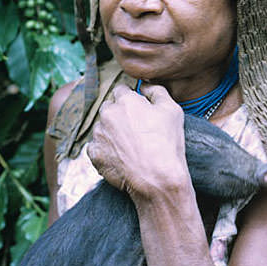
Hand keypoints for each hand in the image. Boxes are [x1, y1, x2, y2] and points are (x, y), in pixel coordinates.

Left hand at [87, 83, 190, 199]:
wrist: (158, 180)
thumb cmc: (167, 144)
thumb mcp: (172, 110)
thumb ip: (157, 91)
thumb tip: (145, 85)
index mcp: (125, 101)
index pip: (122, 90)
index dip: (131, 100)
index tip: (139, 110)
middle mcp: (107, 114)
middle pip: (109, 108)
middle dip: (119, 114)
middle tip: (135, 129)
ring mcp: (98, 135)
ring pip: (102, 127)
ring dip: (111, 132)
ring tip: (130, 146)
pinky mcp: (94, 154)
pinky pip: (96, 147)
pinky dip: (106, 150)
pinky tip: (121, 157)